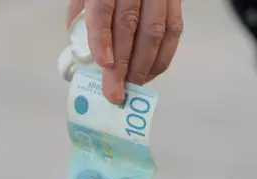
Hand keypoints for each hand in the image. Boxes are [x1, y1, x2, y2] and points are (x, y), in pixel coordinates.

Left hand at [67, 0, 182, 103]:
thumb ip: (82, 14)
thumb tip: (84, 52)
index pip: (103, 8)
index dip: (103, 38)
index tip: (104, 65)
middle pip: (130, 25)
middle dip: (123, 64)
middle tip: (116, 92)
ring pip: (156, 31)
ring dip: (144, 66)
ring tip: (132, 86)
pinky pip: (174, 30)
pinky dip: (163, 56)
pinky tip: (150, 72)